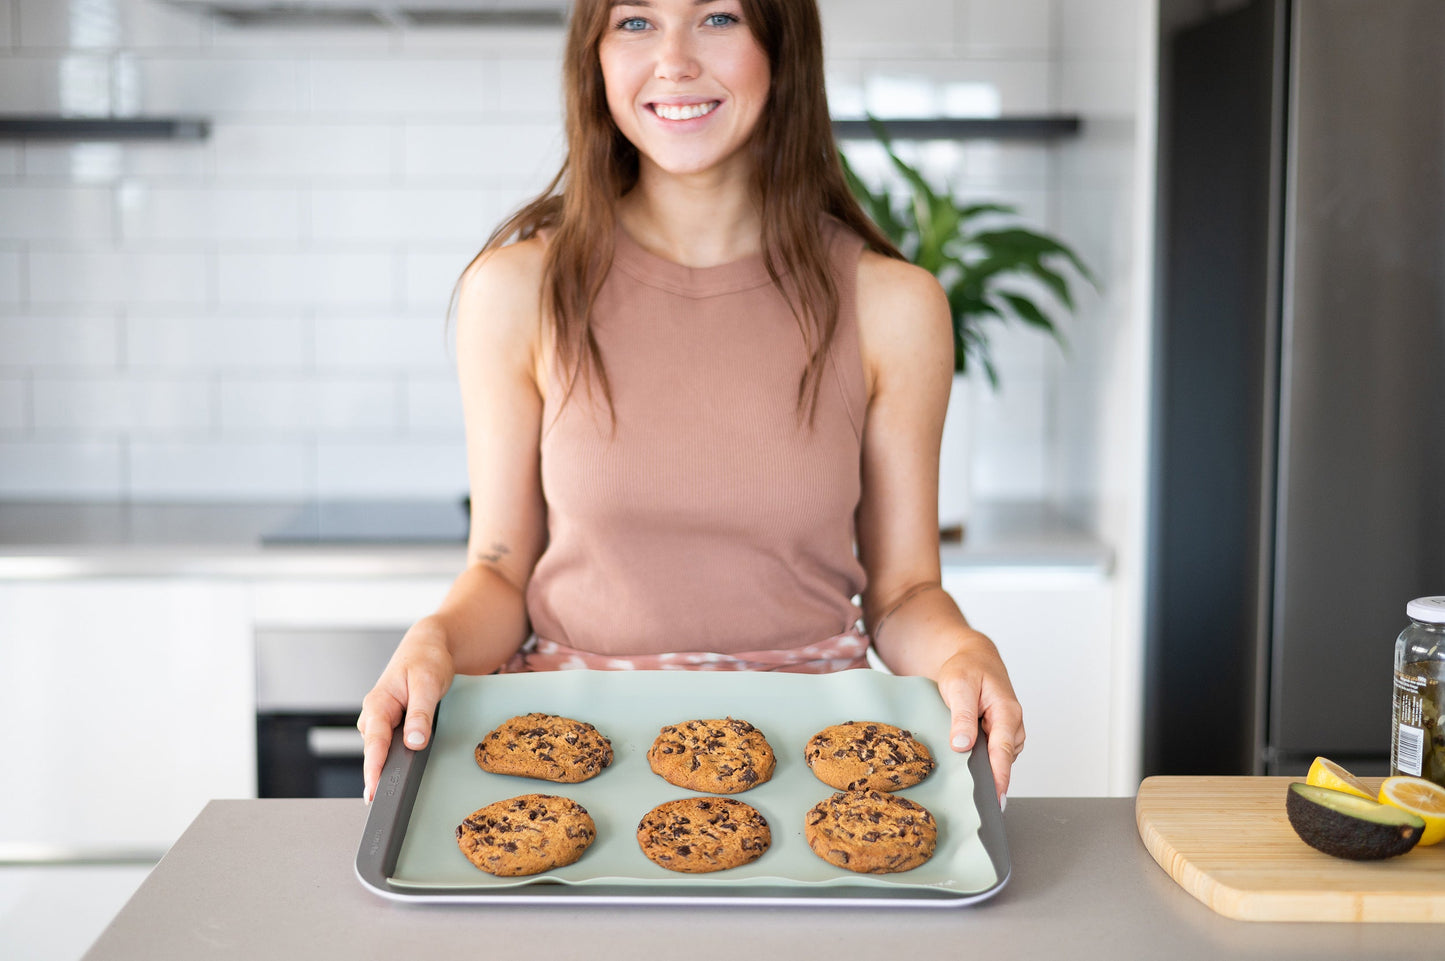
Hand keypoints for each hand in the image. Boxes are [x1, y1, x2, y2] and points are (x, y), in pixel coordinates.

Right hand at [356, 617, 455, 802]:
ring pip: (381, 751)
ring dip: (385, 770)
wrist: (428, 647)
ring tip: (390, 794)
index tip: (373, 791)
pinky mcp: (390, 726)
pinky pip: (389, 747)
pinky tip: (398, 773)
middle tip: (382, 803)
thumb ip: (420, 713)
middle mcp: (374, 715)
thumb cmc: (426, 660)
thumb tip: (415, 741)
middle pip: (374, 752)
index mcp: (378, 703)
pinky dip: (393, 759)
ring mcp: (381, 722)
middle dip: (377, 777)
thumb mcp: (428, 683)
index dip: (373, 769)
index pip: (374, 742)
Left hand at [933, 637, 1024, 805]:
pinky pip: (994, 754)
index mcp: (1006, 711)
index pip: (1003, 752)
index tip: (995, 800)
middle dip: (989, 779)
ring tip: (963, 777)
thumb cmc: (967, 667)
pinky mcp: (1001, 735)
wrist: (974, 657)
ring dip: (983, 768)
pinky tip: (967, 761)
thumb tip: (962, 745)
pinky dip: (982, 760)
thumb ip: (961, 716)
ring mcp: (1009, 731)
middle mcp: (1013, 724)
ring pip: (998, 759)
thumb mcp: (958, 686)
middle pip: (1002, 760)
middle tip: (970, 800)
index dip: (999, 778)